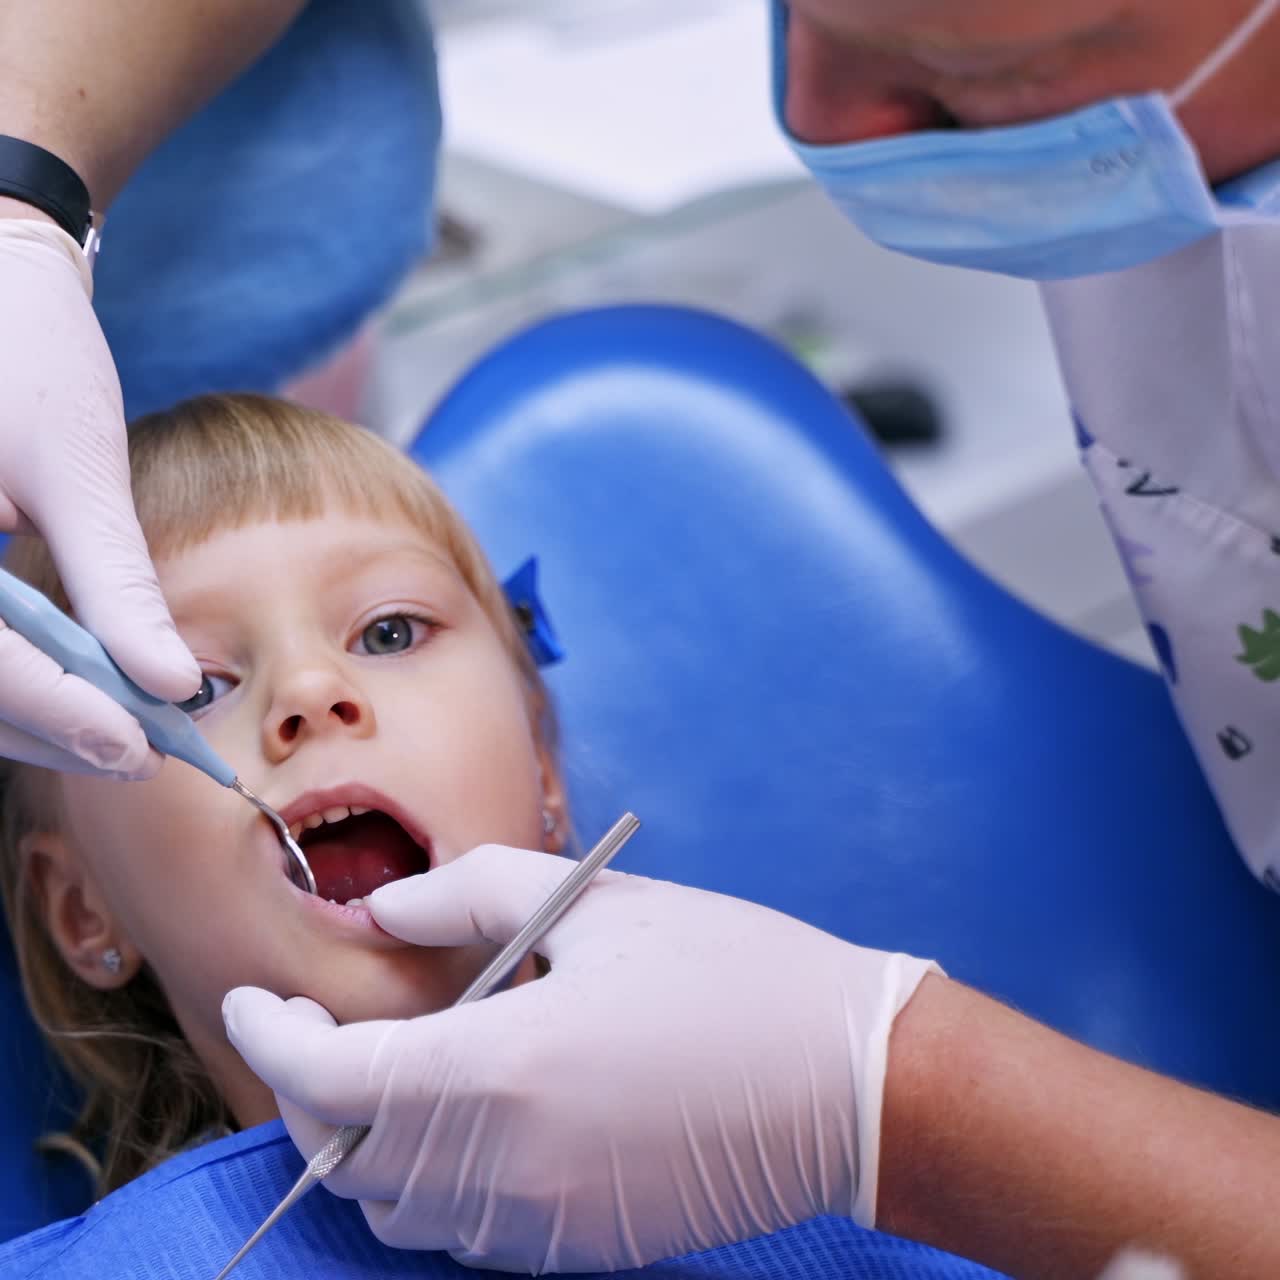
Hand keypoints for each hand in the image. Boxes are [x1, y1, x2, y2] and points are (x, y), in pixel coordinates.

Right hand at [0, 217, 198, 774]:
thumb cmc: (27, 349)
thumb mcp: (77, 468)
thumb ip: (118, 585)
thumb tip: (172, 685)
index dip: (62, 714)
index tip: (141, 746)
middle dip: (49, 727)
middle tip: (142, 752)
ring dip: (32, 714)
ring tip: (124, 733)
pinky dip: (17, 676)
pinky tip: (82, 690)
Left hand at [225, 848, 937, 1272]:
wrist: (846, 1079)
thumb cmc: (728, 972)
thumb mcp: (597, 906)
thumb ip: (470, 896)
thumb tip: (383, 912)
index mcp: (502, 1067)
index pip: (330, 1080)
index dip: (269, 1040)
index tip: (247, 1001)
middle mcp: (504, 1165)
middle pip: (346, 1154)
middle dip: (308, 1092)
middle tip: (318, 1029)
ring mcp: (541, 1224)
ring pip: (395, 1206)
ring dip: (365, 1142)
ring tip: (392, 1070)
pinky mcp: (580, 1250)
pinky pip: (462, 1230)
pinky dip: (430, 1181)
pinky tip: (470, 1118)